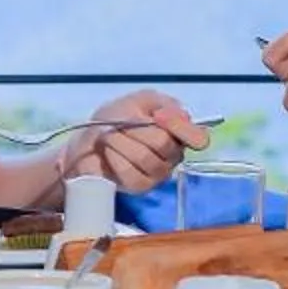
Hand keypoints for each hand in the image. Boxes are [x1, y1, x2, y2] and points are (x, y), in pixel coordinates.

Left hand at [62, 90, 208, 191]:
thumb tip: (171, 116)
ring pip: (146, 159)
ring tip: (109, 136)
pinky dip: (116, 159)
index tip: (159, 116)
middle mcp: (173, 155)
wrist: (88, 140)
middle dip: (136, 130)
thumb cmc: (116, 117)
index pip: (198, 138)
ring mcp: (158, 173)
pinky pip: (132, 174)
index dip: (182, 129)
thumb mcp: (139, 101)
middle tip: (119, 123)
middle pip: (164, 144)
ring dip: (122, 142)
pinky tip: (109, 152)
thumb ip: (160, 104)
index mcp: (178, 131)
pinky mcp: (141, 187)